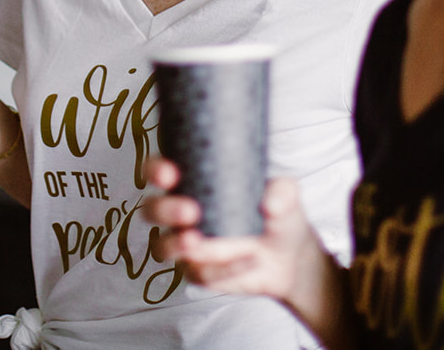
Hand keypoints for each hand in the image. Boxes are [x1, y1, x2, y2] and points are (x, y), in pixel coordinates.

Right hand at [145, 156, 320, 300]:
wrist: (291, 257)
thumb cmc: (279, 213)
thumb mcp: (286, 194)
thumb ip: (282, 191)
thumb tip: (269, 202)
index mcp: (195, 181)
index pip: (160, 171)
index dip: (156, 170)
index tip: (170, 174)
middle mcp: (183, 211)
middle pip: (152, 209)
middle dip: (165, 210)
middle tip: (192, 212)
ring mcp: (188, 244)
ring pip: (162, 246)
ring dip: (176, 244)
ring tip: (198, 243)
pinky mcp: (199, 271)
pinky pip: (198, 273)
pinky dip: (221, 269)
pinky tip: (247, 261)